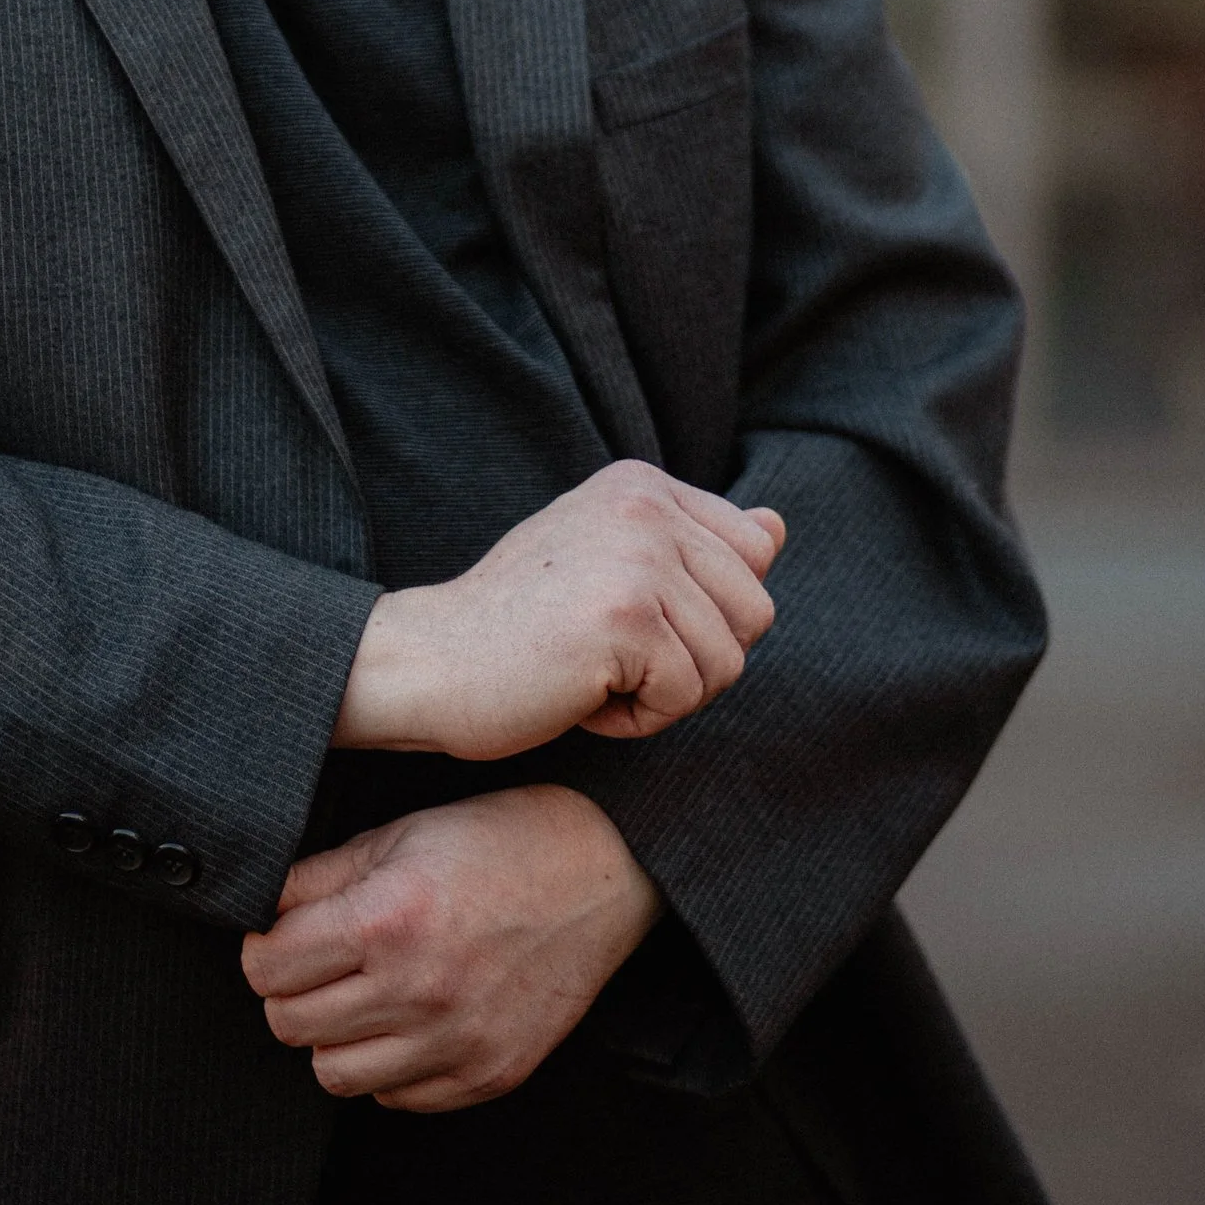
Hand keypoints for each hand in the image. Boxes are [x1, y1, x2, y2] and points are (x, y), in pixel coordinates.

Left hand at [240, 786, 662, 1110]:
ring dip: (335, 1036)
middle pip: (289, 1025)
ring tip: (363, 995)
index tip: (278, 937)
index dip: (262, 948)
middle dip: (289, 991)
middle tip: (317, 963)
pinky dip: (390, 1065)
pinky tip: (410, 1020)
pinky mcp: (489, 1074)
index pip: (266, 969)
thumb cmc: (502, 842)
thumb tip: (262, 912)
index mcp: (389, 919)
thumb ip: (321, 878)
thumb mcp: (402, 833)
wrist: (605, 871)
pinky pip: (397, 1098)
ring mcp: (456, 1041)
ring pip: (333, 1075)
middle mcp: (419, 989)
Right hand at [332, 459, 782, 760]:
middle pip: (754, 612)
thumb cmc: (517, 628)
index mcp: (642, 484)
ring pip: (728, 662)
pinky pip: (685, 695)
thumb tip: (777, 528)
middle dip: (695, 659)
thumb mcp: (612, 567)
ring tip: (591, 674)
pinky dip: (636, 719)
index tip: (626, 620)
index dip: (705, 613)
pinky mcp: (626, 616)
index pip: (752, 555)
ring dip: (665, 695)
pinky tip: (579, 696)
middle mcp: (645, 505)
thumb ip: (694, 546)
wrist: (426, 664)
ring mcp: (637, 556)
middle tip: (611, 660)